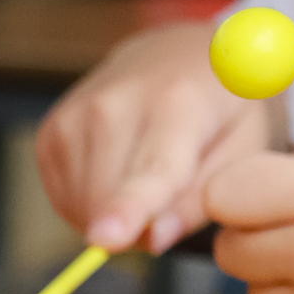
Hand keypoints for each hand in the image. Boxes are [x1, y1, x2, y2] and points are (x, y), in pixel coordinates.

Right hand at [35, 22, 277, 254]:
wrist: (176, 54)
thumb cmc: (222, 108)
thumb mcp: (243, 149)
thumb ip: (203, 199)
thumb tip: (153, 239)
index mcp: (178, 105)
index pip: (151, 169)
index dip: (128, 208)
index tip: (108, 239)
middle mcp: (114, 105)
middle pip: (107, 202)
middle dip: (138, 226)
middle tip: (174, 198)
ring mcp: (74, 116)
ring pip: (82, 206)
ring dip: (115, 215)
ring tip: (150, 176)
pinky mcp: (50, 132)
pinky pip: (64, 199)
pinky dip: (91, 203)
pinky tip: (120, 172)